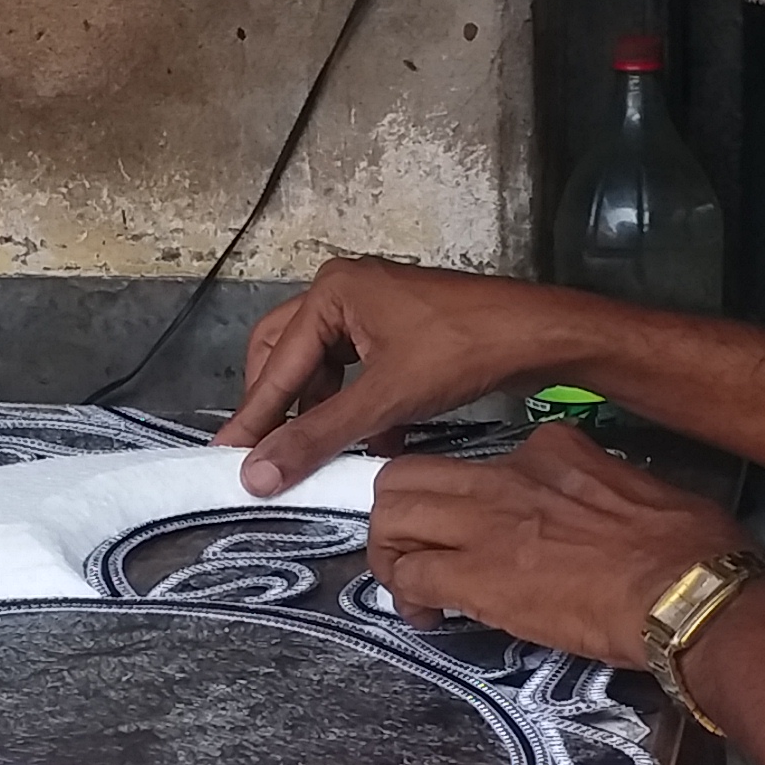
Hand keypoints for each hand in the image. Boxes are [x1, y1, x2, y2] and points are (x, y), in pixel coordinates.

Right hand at [220, 257, 573, 495]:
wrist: (536, 336)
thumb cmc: (465, 349)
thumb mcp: (386, 398)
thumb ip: (318, 436)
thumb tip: (260, 473)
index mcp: (333, 291)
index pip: (277, 363)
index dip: (254, 416)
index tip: (228, 457)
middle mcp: (345, 292)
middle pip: (289, 359)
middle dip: (283, 409)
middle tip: (268, 453)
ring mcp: (373, 311)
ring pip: (325, 371)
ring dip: (324, 414)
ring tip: (320, 456)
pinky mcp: (398, 333)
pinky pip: (358, 374)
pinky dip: (357, 410)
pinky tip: (373, 445)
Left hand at [363, 423, 760, 668]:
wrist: (687, 590)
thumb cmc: (686, 547)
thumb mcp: (637, 487)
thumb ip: (598, 489)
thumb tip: (594, 514)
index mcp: (549, 450)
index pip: (479, 461)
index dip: (467, 499)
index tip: (478, 528)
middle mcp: (505, 476)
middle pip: (409, 475)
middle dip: (399, 515)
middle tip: (414, 552)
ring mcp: (484, 524)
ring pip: (391, 515)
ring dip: (390, 552)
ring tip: (412, 585)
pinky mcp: (475, 577)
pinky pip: (409, 575)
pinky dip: (406, 597)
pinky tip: (427, 615)